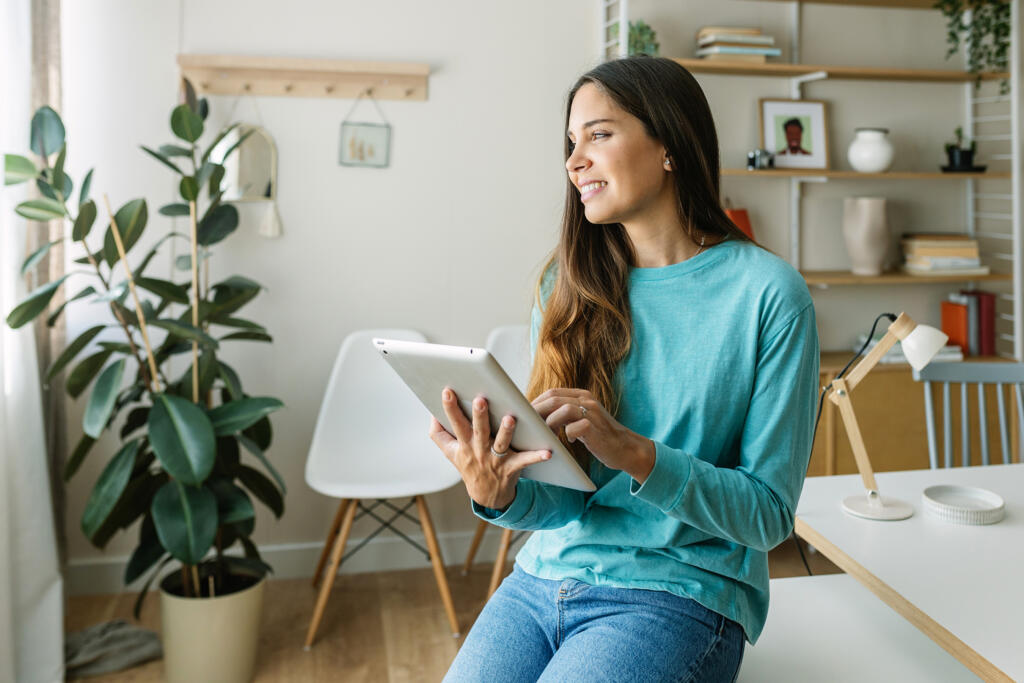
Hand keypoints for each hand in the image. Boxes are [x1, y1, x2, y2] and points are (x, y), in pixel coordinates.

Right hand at [428, 387, 551, 509]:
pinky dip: (536, 457)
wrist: (486, 495)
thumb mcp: (449, 452)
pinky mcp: (512, 468)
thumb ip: (438, 434)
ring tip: (510, 419)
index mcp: (464, 444)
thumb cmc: (469, 465)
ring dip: (506, 432)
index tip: (448, 391)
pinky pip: (525, 461)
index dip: (450, 408)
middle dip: (479, 416)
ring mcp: (496, 460)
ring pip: (501, 444)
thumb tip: (431, 413)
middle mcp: (479, 451)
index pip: (455, 423)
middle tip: (481, 400)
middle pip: (479, 431)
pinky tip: (548, 452)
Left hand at [532, 388, 654, 481]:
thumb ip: (565, 414)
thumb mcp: (581, 419)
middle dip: (537, 412)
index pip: (552, 393)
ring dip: (550, 423)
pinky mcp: (596, 427)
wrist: (625, 448)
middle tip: (529, 426)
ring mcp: (592, 412)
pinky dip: (567, 435)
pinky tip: (570, 442)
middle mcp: (587, 400)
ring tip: (546, 435)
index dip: (537, 403)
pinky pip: (574, 428)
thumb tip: (538, 417)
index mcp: (581, 396)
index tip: (526, 416)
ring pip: (563, 409)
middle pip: (554, 398)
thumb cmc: (598, 436)